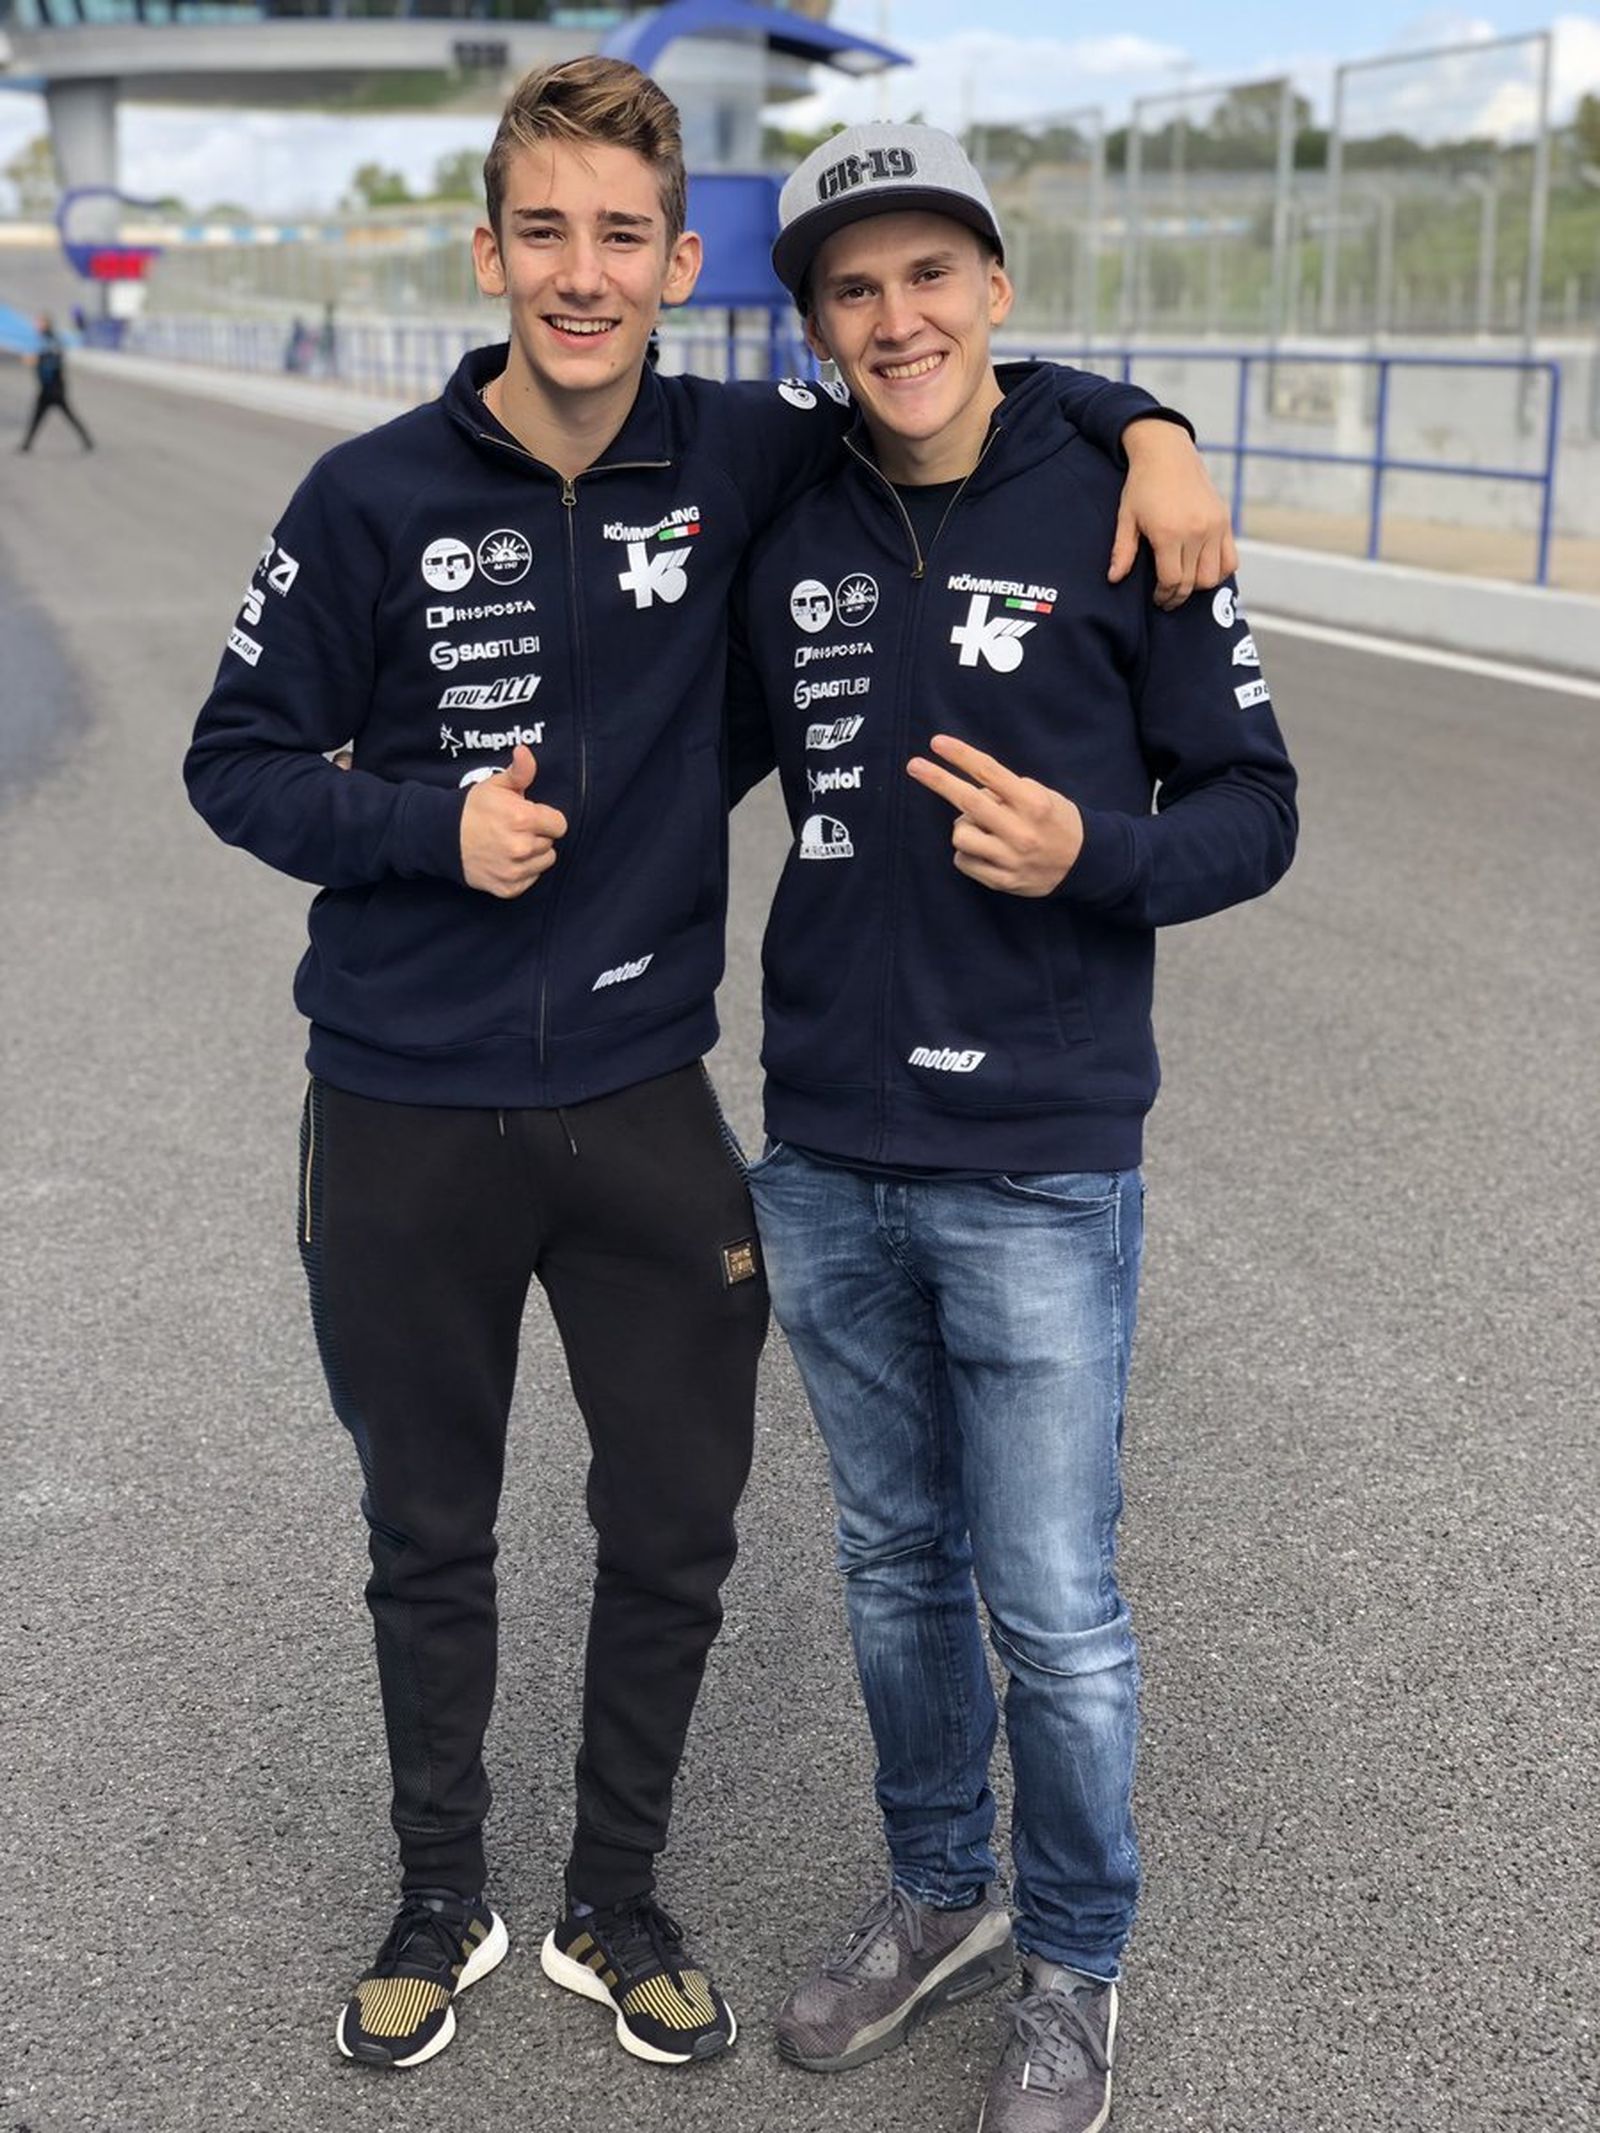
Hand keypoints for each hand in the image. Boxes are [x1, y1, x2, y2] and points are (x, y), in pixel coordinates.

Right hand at [460, 744, 567, 897]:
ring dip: (534, 854)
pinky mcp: (508, 888)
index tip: (530, 816)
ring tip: (512, 844)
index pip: (559, 824)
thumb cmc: (473, 809)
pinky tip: (506, 859)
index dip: (546, 818)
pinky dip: (522, 872)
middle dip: (538, 835)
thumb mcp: (496, 785)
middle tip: (515, 829)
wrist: (442, 837)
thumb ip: (520, 771)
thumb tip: (525, 750)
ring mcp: (515, 870)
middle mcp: (522, 847)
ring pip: (544, 862)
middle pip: (550, 843)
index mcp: (523, 819)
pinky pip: (530, 880)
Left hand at [906, 734, 1082, 896]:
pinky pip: (962, 861)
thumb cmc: (1056, 821)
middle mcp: (1021, 830)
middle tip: (914, 765)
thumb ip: (1007, 791)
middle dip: (937, 780)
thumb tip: (969, 788)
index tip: (936, 743)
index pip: (989, 772)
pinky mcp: (1002, 880)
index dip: (960, 755)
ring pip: (960, 834)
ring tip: (983, 829)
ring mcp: (1010, 858)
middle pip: (967, 801)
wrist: (1085, 863)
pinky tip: (986, 851)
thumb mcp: (1042, 795)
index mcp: (1032, 802)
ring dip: (964, 827)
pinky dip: (967, 852)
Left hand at [1109, 418, 1236, 608]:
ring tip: (1185, 584)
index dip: (1164, 595)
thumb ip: (1122, 551)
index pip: (1172, 581)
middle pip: (1193, 582)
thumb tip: (1114, 578)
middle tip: (1167, 598)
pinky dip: (1220, 572)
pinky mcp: (1225, 520)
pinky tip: (1204, 571)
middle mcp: (1196, 531)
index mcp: (1169, 533)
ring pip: (1214, 575)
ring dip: (1199, 586)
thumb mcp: (1126, 517)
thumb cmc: (1142, 485)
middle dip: (1178, 596)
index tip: (1157, 598)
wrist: (1167, 452)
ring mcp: (1214, 526)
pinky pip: (1231, 559)